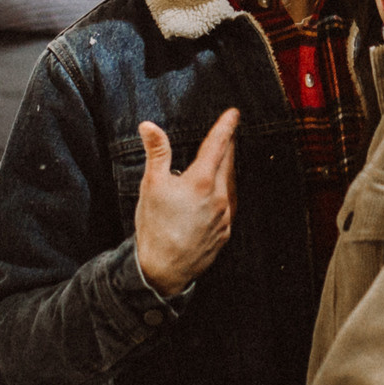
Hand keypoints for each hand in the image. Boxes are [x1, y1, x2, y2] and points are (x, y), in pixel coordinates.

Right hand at [133, 109, 238, 296]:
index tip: (234, 113)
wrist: (163, 270)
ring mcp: (224, 216)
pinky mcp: (224, 233)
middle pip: (227, 163)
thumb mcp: (151, 185)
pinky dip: (224, 192)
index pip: (218, 145)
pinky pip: (229, 205)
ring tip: (222, 160)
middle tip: (228, 133)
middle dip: (228, 146)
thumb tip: (149, 126)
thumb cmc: (154, 226)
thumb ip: (156, 152)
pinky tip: (217, 193)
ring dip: (226, 169)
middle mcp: (218, 197)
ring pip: (230, 184)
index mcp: (201, 182)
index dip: (226, 127)